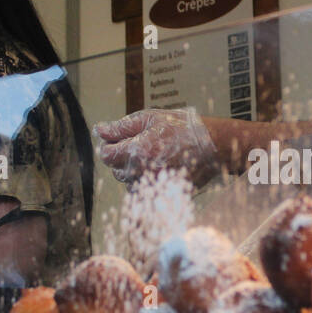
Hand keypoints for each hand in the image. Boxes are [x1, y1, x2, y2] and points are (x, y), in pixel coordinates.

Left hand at [95, 106, 218, 186]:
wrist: (212, 146)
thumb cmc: (182, 128)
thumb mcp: (150, 118)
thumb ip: (122, 126)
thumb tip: (99, 130)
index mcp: (137, 151)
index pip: (106, 155)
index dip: (108, 145)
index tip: (117, 139)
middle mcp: (142, 172)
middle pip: (115, 170)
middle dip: (121, 157)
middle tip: (140, 144)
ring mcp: (152, 185)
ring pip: (128, 181)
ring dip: (132, 170)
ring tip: (152, 155)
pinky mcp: (161, 193)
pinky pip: (142, 190)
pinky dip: (145, 180)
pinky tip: (159, 167)